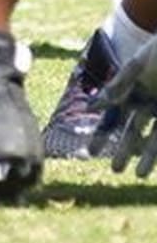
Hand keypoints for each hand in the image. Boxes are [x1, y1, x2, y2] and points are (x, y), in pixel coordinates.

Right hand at [90, 33, 156, 174]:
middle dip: (123, 150)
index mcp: (131, 88)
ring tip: (136, 175)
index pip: (113, 115)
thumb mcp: (136, 67)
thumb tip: (92, 108)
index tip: (92, 151)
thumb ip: (118, 87)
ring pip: (152, 140)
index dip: (103, 133)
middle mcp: (146, 103)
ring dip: (146, 158)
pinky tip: (152, 165)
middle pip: (132, 131)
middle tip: (115, 170)